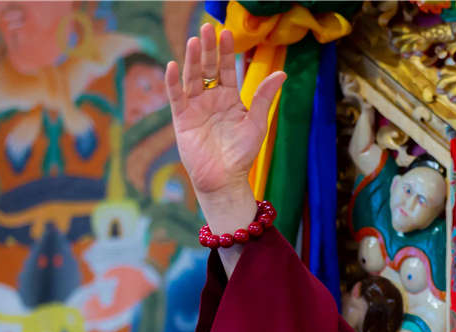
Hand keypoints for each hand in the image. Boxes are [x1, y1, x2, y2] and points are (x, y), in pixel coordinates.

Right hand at [165, 23, 284, 212]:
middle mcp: (211, 99)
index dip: (226, 52)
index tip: (226, 33)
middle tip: (207, 28)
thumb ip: (264, 97)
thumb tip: (282, 73)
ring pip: (192, 78)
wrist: (225, 178)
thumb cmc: (242, 153)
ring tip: (193, 41)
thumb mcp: (256, 122)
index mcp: (230, 98)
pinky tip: (173, 66)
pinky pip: (176, 97)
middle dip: (207, 49)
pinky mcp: (182, 118)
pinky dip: (173, 82)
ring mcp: (195, 107)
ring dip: (191, 59)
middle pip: (207, 68)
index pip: (226, 69)